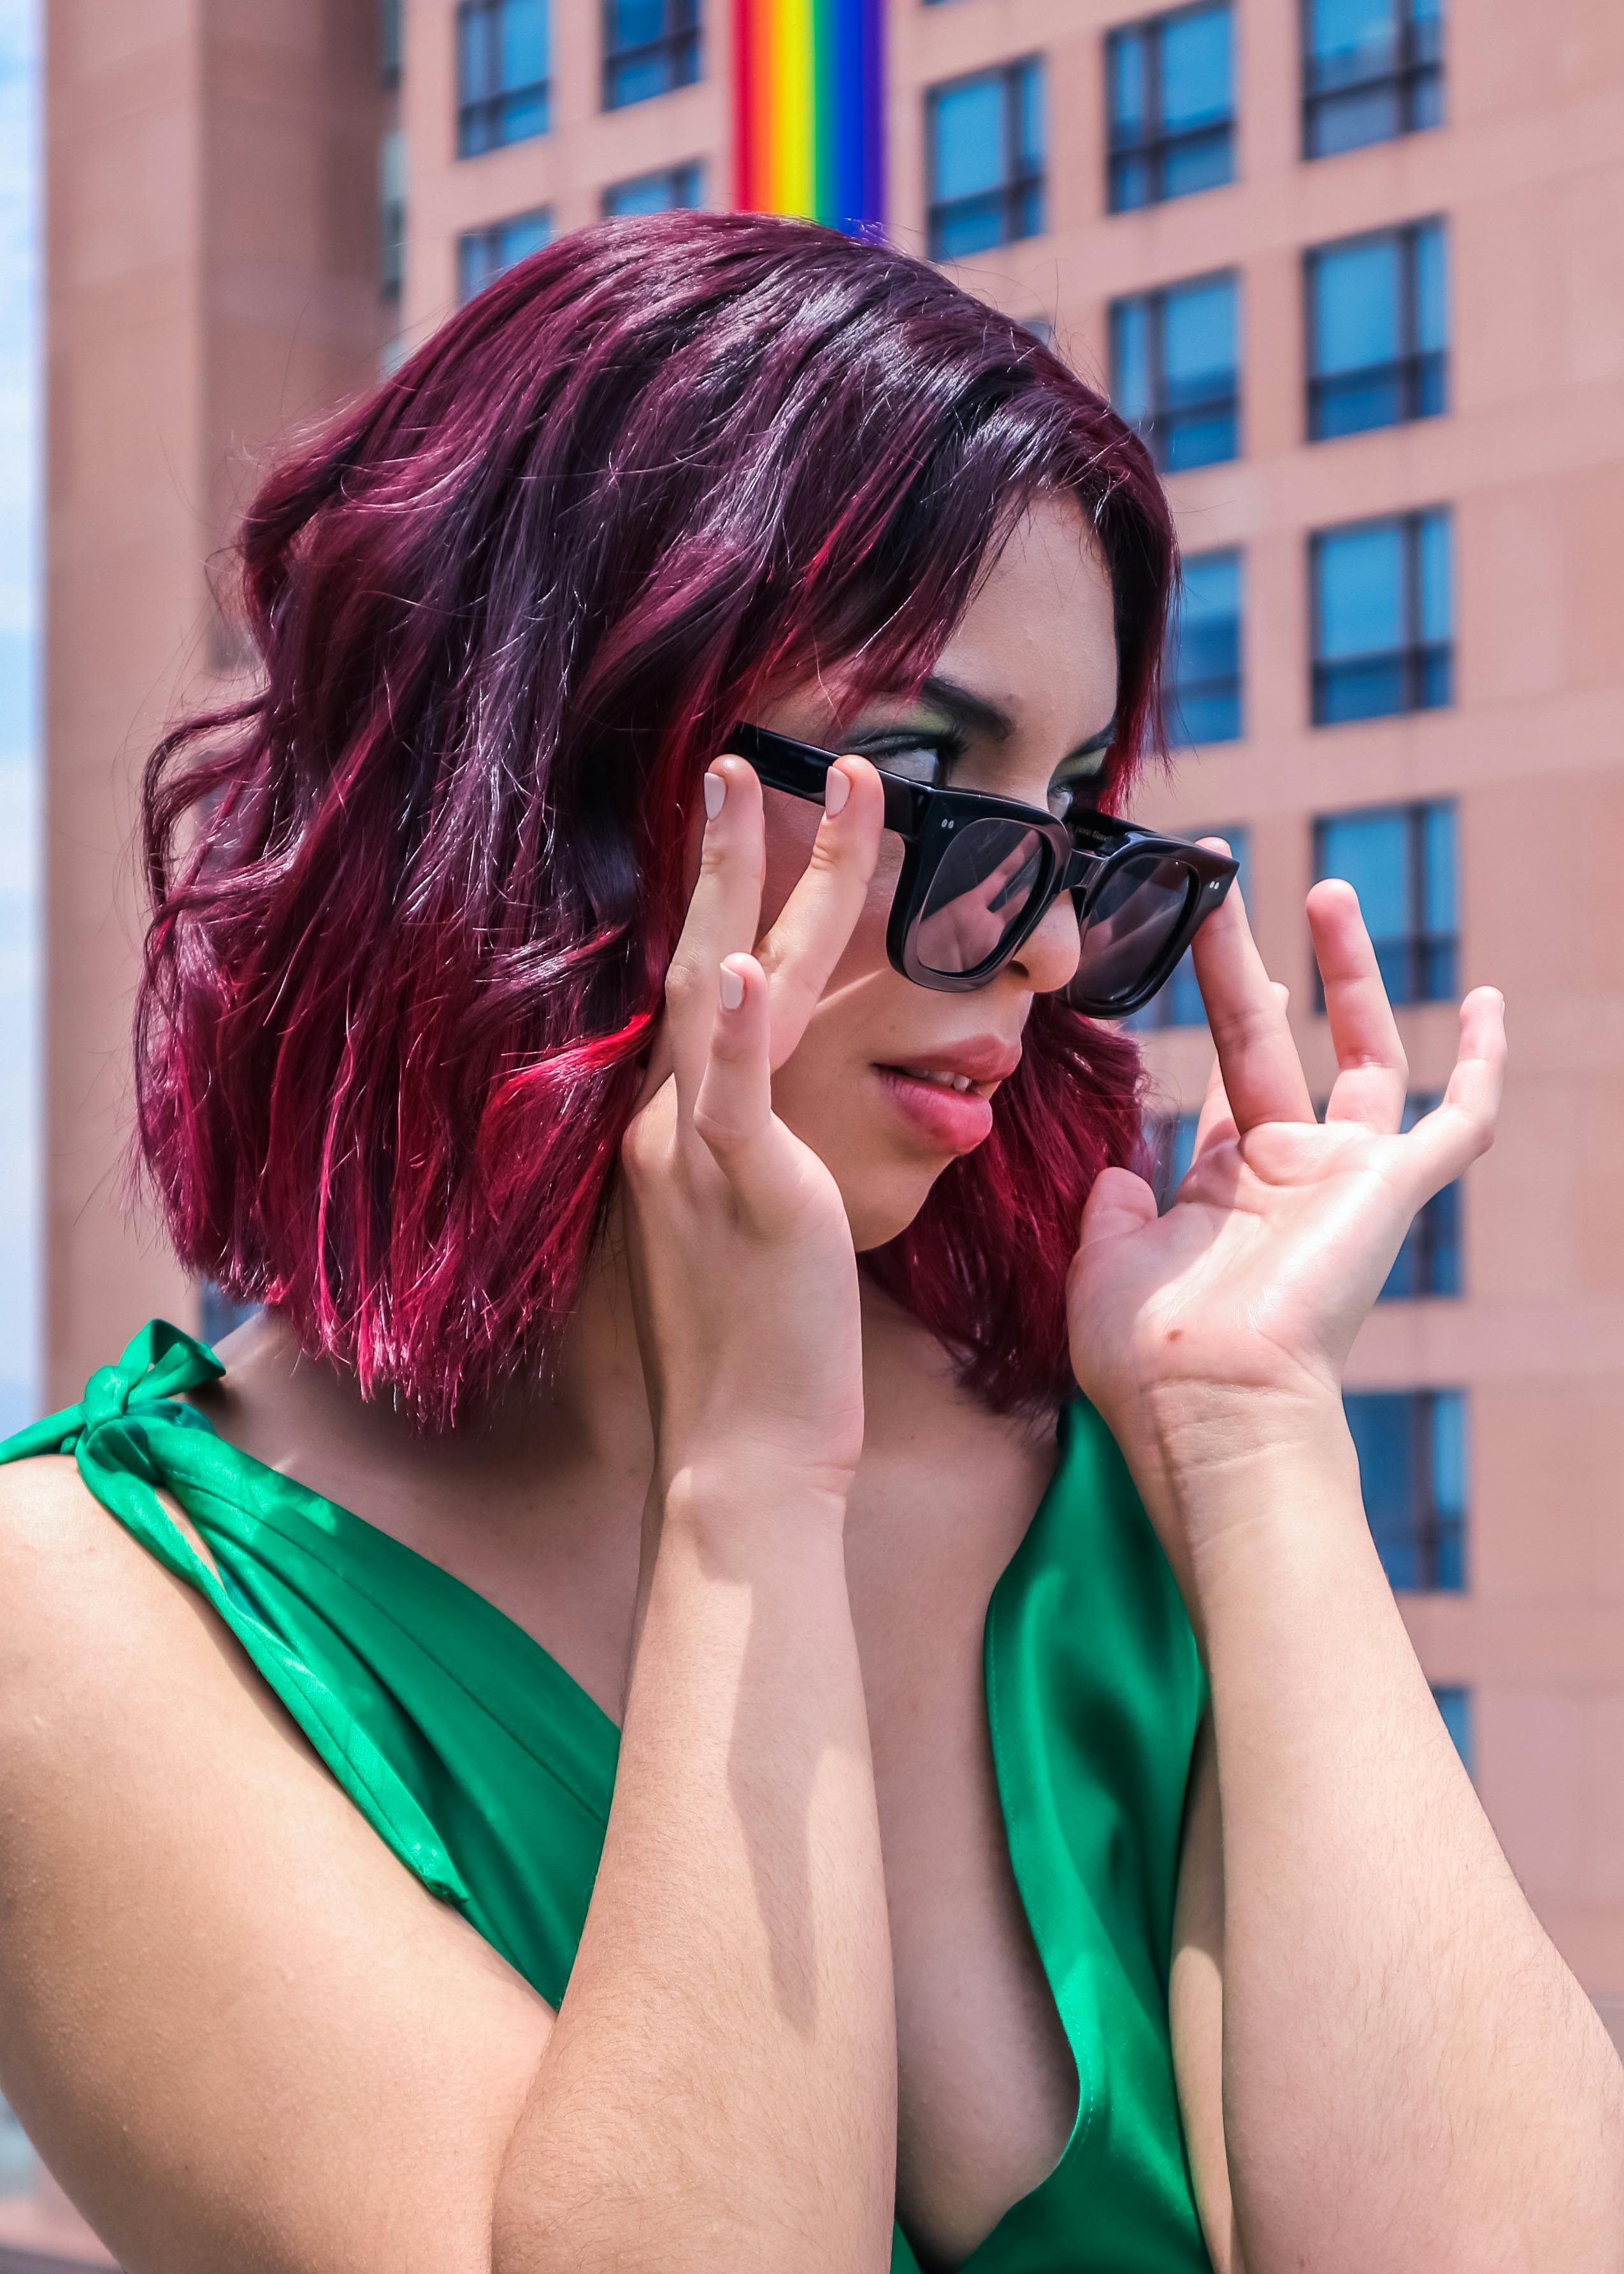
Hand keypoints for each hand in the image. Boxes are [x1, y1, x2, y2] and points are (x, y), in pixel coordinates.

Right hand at [620, 753, 885, 1510]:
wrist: (739, 1456)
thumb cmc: (762, 1357)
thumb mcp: (750, 1234)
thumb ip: (754, 1161)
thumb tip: (776, 1125)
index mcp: (676, 1133)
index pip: (701, 993)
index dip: (720, 904)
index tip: (741, 829)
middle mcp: (669, 1126)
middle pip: (699, 961)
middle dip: (724, 856)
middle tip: (740, 761)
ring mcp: (696, 1155)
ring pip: (721, 993)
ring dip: (752, 884)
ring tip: (779, 788)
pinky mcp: (742, 1196)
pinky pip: (734, 1099)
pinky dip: (743, 1029)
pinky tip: (753, 963)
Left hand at [1066, 869, 1504, 1502]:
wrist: (1208, 1403)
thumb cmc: (1148, 1354)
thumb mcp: (1102, 1265)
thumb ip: (1110, 1206)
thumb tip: (1117, 1166)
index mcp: (1225, 1192)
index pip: (1229, 1080)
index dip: (1217, 1008)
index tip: (1196, 936)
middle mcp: (1290, 1178)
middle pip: (1272, 1041)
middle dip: (1247, 960)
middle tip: (1222, 882)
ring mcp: (1346, 1182)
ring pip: (1365, 1053)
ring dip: (1350, 972)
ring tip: (1326, 890)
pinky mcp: (1394, 1190)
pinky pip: (1460, 1121)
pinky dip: (1483, 1063)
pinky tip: (1490, 1001)